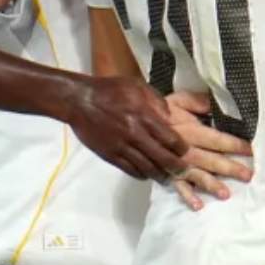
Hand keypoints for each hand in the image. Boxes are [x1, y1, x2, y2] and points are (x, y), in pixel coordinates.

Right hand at [64, 76, 188, 181]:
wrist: (79, 100)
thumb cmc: (109, 90)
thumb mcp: (137, 86)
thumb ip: (156, 100)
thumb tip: (169, 116)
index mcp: (144, 116)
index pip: (170, 139)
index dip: (181, 148)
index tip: (186, 152)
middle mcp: (135, 134)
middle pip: (162, 158)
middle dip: (176, 167)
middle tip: (183, 171)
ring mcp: (122, 147)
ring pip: (147, 168)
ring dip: (160, 175)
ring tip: (167, 178)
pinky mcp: (110, 155)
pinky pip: (129, 169)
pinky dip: (141, 174)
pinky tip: (146, 175)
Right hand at [161, 91, 254, 210]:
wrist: (120, 118)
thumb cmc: (152, 108)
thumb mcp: (176, 99)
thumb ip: (197, 102)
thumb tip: (217, 104)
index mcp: (187, 128)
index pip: (216, 138)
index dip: (234, 144)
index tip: (250, 150)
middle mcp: (181, 148)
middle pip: (209, 159)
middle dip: (229, 167)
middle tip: (247, 175)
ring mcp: (170, 162)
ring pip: (194, 175)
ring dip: (211, 184)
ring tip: (226, 194)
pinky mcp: (160, 171)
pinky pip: (174, 186)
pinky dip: (186, 196)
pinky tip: (197, 205)